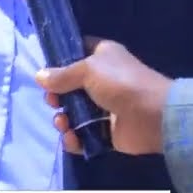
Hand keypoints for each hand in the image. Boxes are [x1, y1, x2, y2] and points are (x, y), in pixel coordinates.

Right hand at [34, 37, 172, 155]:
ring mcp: (104, 107)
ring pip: (73, 113)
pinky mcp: (106, 131)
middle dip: (56, 96)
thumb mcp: (87, 70)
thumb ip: (61, 75)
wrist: (153, 115)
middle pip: (69, 87)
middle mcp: (102, 80)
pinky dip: (74, 138)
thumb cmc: (120, 83)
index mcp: (102, 57)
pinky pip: (83, 135)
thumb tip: (39, 76)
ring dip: (63, 119)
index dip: (59, 62)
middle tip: (53, 102)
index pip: (76, 53)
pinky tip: (72, 138)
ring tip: (64, 123)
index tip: (46, 73)